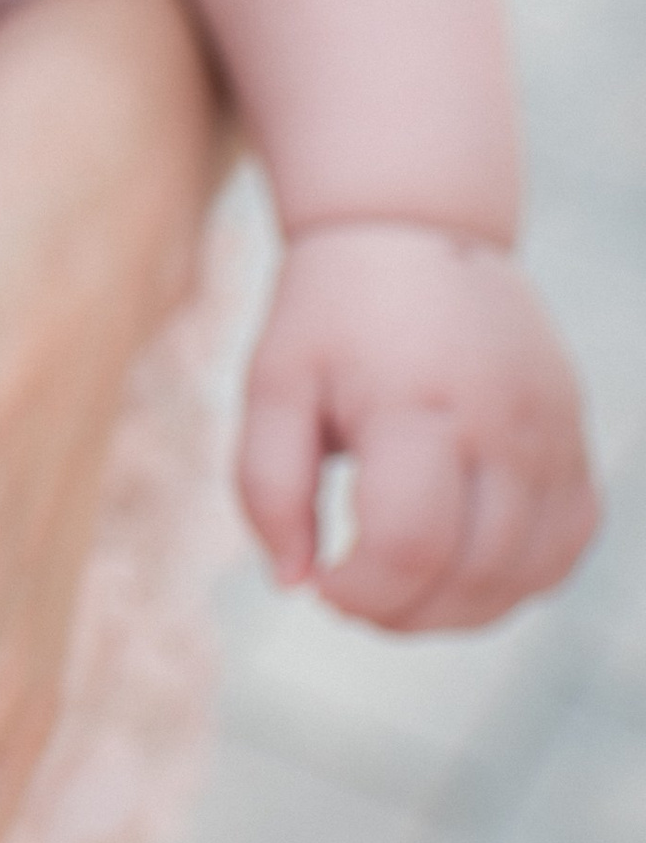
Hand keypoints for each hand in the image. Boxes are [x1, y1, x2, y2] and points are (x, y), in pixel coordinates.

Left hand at [238, 221, 596, 630]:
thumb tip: (295, 583)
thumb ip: (267, 489)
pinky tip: (461, 560)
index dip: (361, 594)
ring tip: (401, 582)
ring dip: (460, 611)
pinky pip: (568, 545)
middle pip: (475, 576)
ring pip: (530, 575)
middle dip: (403, 614)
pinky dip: (519, 578)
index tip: (322, 581)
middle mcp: (501, 423)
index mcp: (417, 404)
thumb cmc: (331, 316)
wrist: (415, 229)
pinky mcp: (575, 438)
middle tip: (353, 591)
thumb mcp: (270, 386)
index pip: (409, 546)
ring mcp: (551, 433)